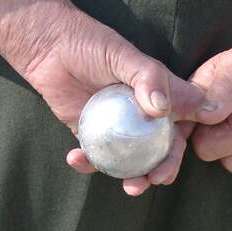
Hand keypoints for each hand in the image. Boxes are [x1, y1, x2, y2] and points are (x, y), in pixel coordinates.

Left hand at [0, 0, 203, 195]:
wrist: (47, 48)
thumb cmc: (89, 44)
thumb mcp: (122, 55)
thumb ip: (148, 77)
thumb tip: (163, 110)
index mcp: (157, 94)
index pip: (179, 122)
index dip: (183, 141)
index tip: (180, 156)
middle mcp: (140, 114)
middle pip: (159, 147)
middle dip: (163, 167)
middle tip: (156, 178)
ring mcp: (116, 127)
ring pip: (130, 158)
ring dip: (133, 175)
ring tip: (129, 186)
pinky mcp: (90, 134)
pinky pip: (94, 155)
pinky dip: (88, 162)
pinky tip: (76, 158)